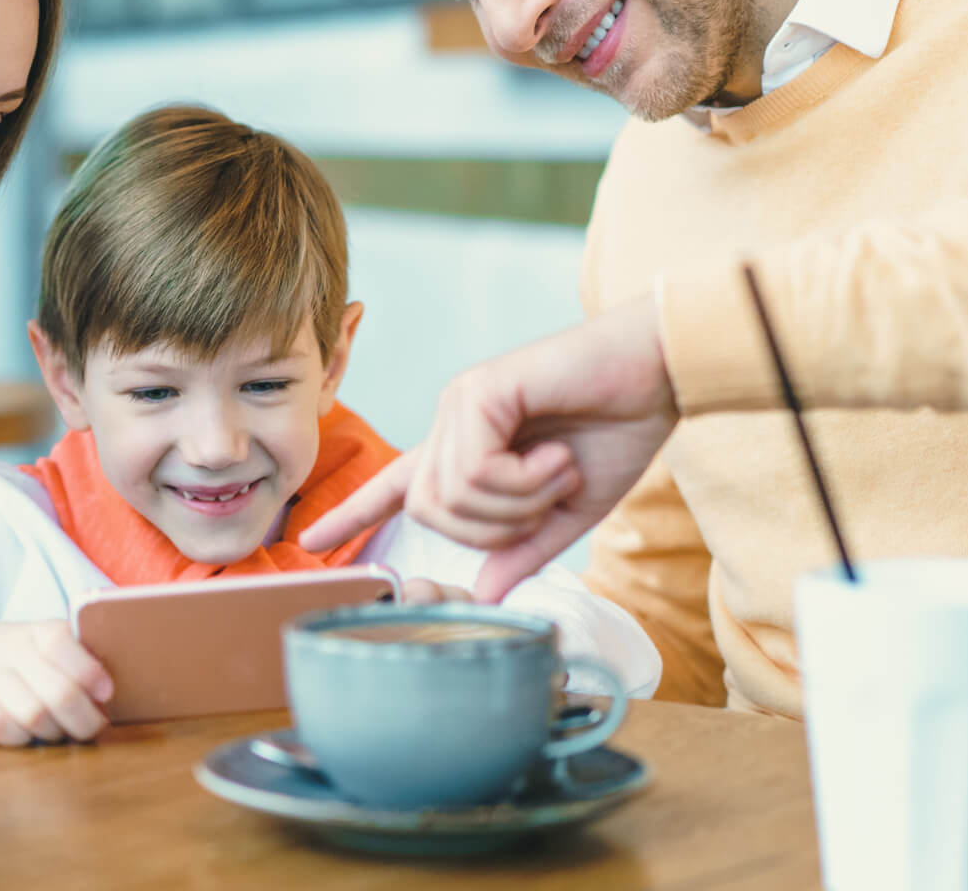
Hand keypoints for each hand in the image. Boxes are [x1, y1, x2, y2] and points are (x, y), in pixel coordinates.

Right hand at [0, 618, 113, 746]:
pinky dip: (20, 738)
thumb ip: (77, 659)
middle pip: (59, 692)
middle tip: (92, 727)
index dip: (91, 673)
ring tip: (58, 730)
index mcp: (37, 632)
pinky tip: (24, 732)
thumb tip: (114, 696)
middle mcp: (11, 650)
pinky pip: (2, 729)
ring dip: (54, 731)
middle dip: (84, 719)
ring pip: (35, 715)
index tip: (107, 694)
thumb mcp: (40, 641)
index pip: (65, 645)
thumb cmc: (10, 653)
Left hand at [301, 297, 676, 601]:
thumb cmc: (617, 431)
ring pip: (450, 495)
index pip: (398, 487)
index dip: (353, 516)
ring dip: (516, 502)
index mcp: (468, 451)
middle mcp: (453, 424)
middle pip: (430, 511)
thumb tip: (484, 593)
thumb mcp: (569, 509)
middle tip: (548, 496)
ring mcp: (460, 404)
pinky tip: (554, 454)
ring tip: (558, 468)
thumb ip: (523, 549)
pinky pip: (475, 470)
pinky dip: (522, 480)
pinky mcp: (478, 391)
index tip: (309, 542)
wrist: (658, 374)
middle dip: (493, 526)